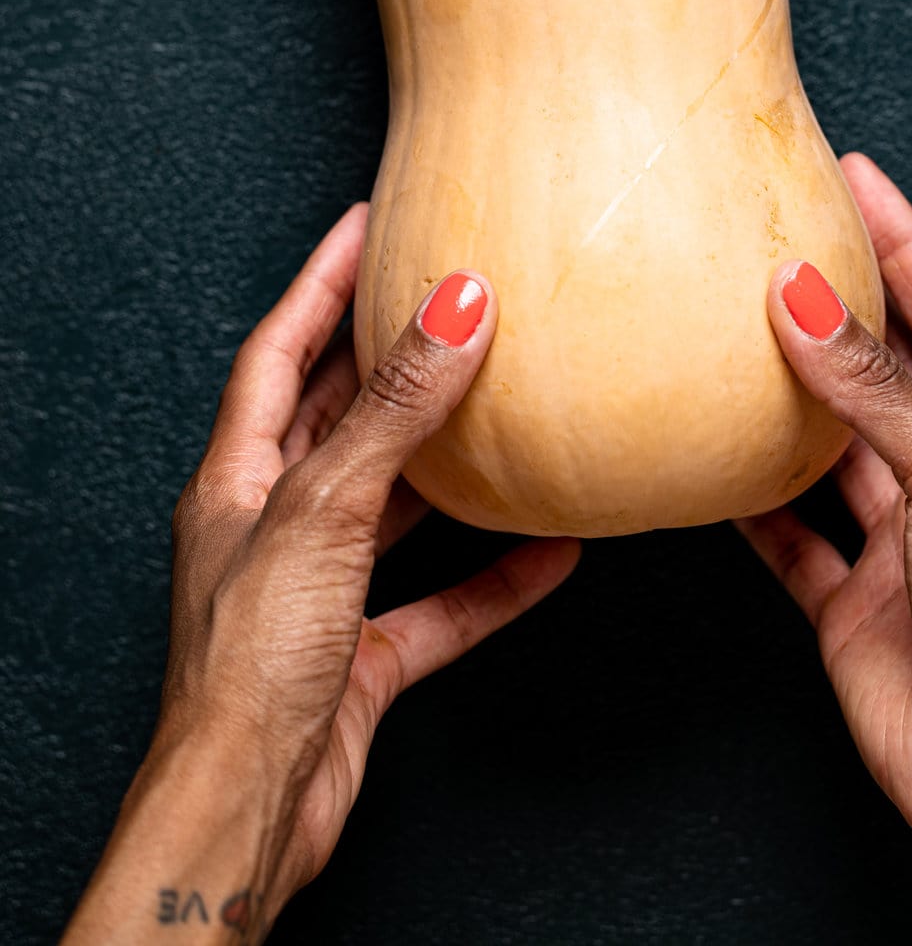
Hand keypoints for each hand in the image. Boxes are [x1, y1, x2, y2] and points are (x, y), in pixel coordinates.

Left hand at [65, 206, 578, 942]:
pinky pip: (438, 602)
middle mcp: (274, 524)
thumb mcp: (327, 509)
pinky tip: (553, 555)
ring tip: (506, 403)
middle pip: (336, 418)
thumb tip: (456, 306)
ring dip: (447, 461)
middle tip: (446, 294)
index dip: (321, 280)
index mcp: (238, 477)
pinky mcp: (358, 656)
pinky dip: (493, 578)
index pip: (280, 349)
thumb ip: (398, 410)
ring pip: (390, 504)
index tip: (365, 221)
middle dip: (388, 356)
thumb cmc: (248, 662)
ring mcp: (317, 591)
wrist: (245, 810)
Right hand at [739, 152, 911, 944]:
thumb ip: (871, 390)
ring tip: (729, 324)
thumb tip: (797, 297)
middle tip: (779, 229)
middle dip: (838, 298)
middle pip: (883, 366)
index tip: (856, 177)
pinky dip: (746, 496)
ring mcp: (893, 537)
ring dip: (785, 389)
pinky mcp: (846, 595)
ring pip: (829, 442)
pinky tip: (706, 461)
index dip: (904, 240)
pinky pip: (786, 530)